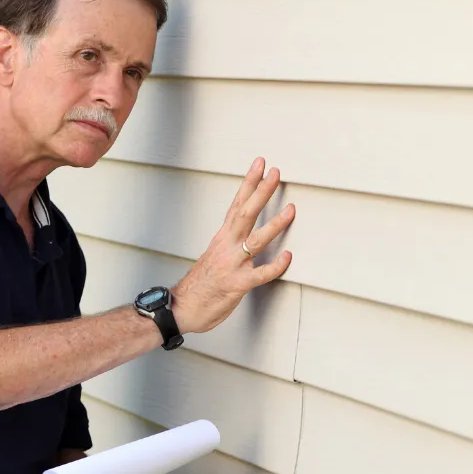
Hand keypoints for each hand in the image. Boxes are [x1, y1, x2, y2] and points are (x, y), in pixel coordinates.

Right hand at [171, 158, 294, 334]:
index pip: (236, 205)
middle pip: (245, 213)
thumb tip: (242, 235)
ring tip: (291, 209)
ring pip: (255, 240)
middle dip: (261, 192)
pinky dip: (276, 266)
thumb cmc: (199, 286)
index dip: (249, 184)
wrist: (181, 308)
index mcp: (221, 239)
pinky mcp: (237, 284)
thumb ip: (229, 245)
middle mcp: (226, 247)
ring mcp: (232, 265)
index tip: (260, 165)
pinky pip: (260, 274)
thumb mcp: (214, 257)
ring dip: (274, 224)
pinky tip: (288, 257)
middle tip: (275, 172)